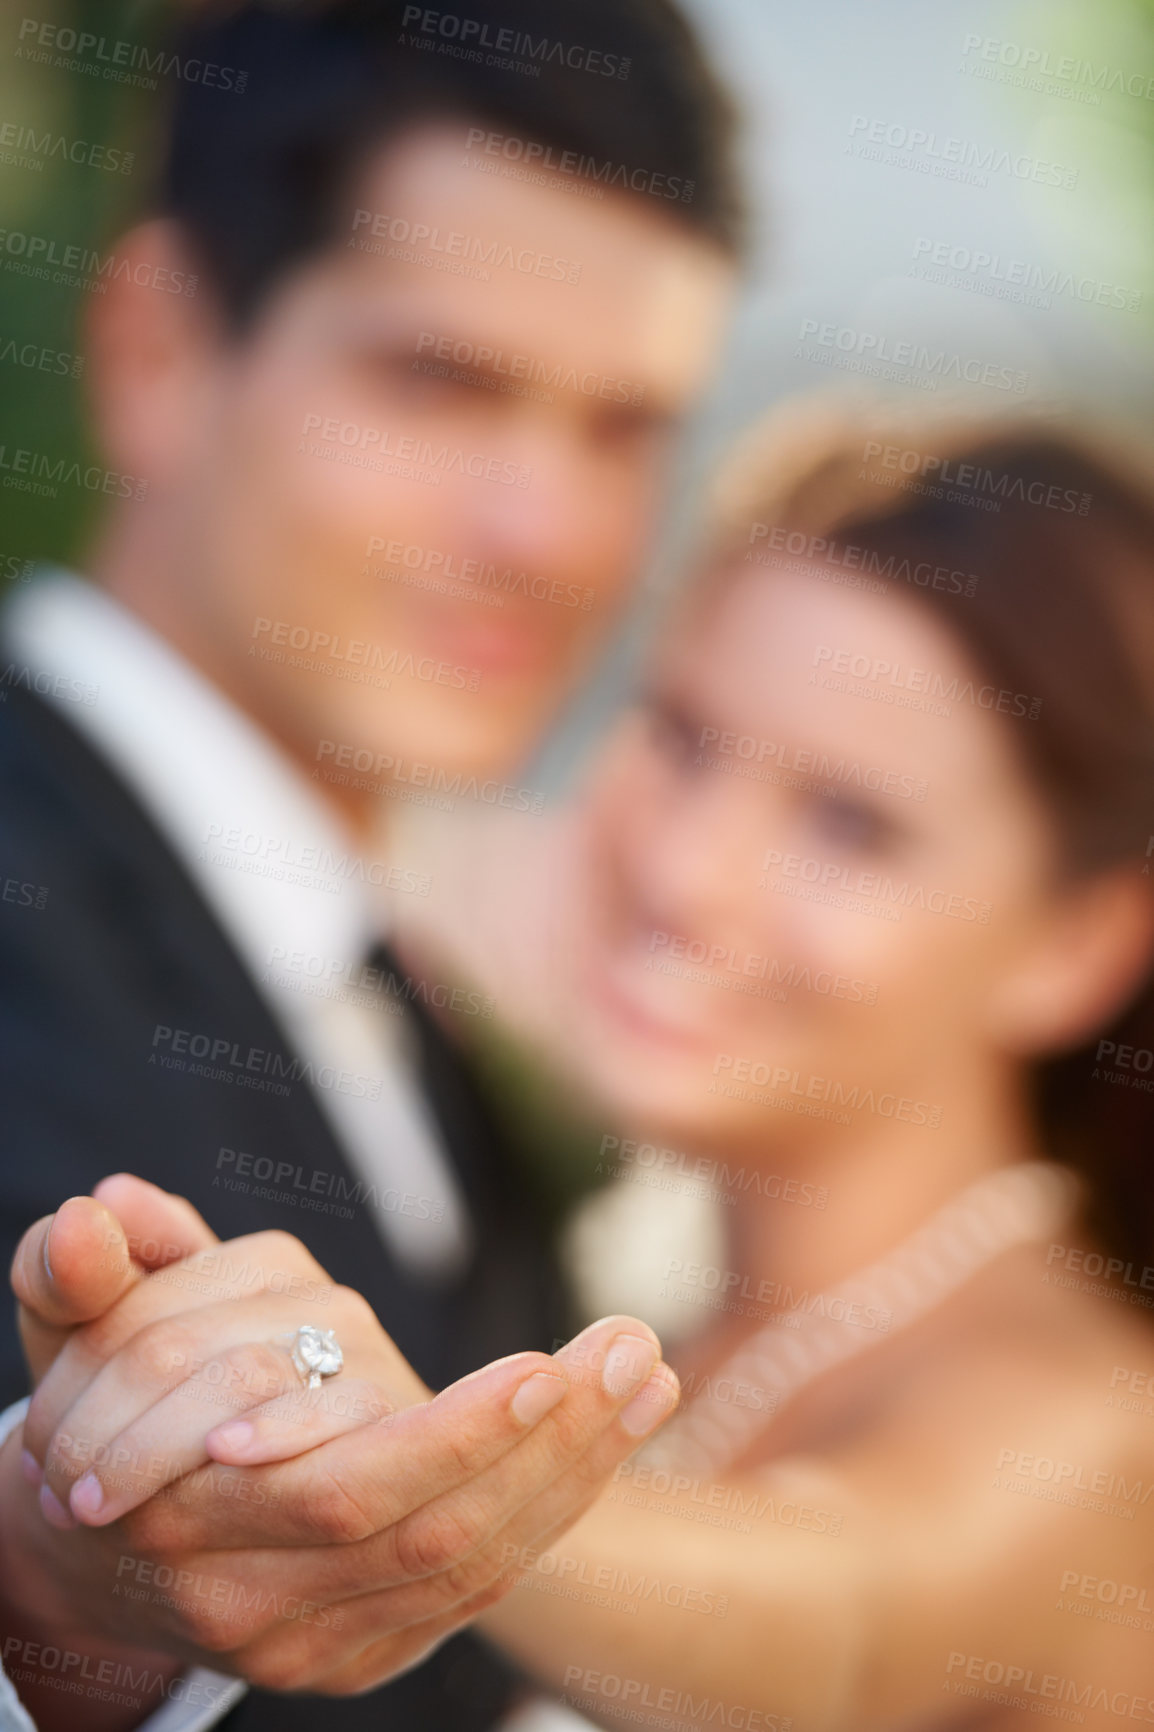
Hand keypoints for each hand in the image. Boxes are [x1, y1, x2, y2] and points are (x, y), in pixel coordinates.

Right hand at [8, 1180, 678, 1695]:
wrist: (88, 1556)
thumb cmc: (94, 1423)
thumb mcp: (69, 1340)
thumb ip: (79, 1273)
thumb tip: (101, 1208)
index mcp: (184, 1524)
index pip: (340, 1492)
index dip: (449, 1438)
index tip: (539, 1365)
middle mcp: (254, 1603)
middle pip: (427, 1536)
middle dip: (542, 1446)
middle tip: (630, 1350)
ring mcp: (315, 1641)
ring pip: (469, 1566)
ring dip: (574, 1470)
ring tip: (646, 1371)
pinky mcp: (363, 1651)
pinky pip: (480, 1585)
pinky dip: (555, 1507)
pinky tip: (614, 1429)